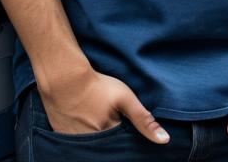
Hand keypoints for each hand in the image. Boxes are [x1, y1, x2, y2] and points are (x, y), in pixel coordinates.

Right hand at [38, 69, 170, 143]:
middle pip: (108, 149)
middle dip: (113, 142)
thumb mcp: (124, 98)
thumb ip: (144, 119)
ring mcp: (76, 143)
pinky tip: (85, 122)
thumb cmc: (96, 85)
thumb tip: (165, 140)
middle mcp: (93, 145)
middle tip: (110, 121)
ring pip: (93, 147)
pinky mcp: (64, 138)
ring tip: (97, 120)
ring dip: (99, 141)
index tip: (125, 129)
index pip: (123, 148)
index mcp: (109, 137)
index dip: (126, 141)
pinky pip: (78, 144)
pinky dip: (84, 138)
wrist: (63, 78)